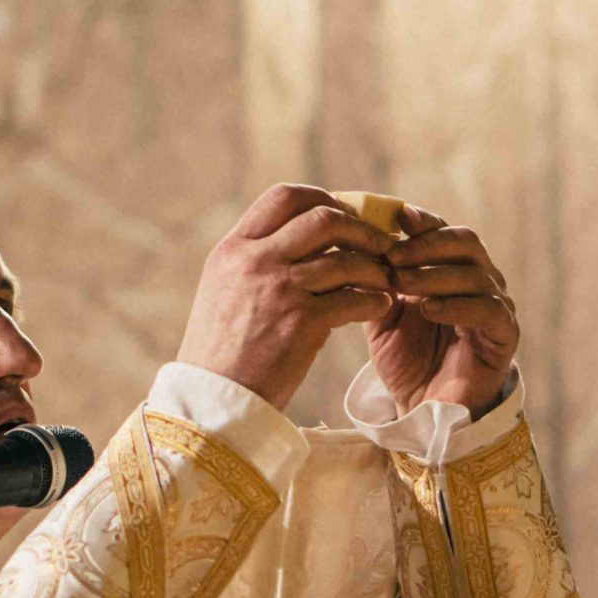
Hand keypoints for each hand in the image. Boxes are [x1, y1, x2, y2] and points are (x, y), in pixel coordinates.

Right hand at [177, 184, 394, 409]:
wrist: (213, 400)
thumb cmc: (220, 351)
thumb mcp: (222, 290)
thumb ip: (253, 261)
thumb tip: (297, 239)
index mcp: (233, 248)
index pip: (284, 197)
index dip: (321, 198)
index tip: (341, 214)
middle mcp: (255, 261)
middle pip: (322, 217)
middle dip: (359, 226)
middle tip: (377, 242)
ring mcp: (279, 289)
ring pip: (345, 258)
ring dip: (374, 267)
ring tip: (384, 279)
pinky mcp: (302, 323)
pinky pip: (355, 299)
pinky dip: (374, 300)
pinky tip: (379, 306)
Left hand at [367, 204, 519, 414]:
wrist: (423, 412)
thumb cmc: (406, 363)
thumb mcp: (382, 317)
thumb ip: (376, 282)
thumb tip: (358, 244)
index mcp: (452, 271)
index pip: (443, 232)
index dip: (422, 221)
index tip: (395, 217)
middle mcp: (480, 281)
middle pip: (465, 243)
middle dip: (426, 244)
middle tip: (392, 254)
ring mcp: (496, 306)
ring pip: (475, 273)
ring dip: (434, 274)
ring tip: (401, 281)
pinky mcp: (505, 335)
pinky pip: (488, 309)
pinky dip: (456, 304)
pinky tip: (428, 309)